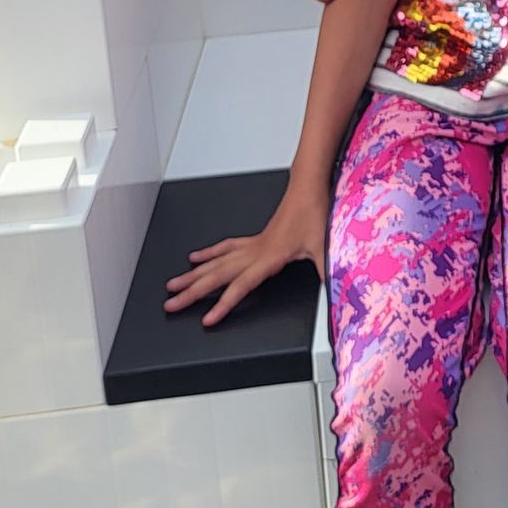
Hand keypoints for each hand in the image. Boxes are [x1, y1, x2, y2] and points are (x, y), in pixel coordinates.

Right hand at [163, 178, 327, 325]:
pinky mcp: (255, 239)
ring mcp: (252, 245)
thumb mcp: (325, 247)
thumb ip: (328, 272)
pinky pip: (225, 248)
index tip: (207, 320)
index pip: (241, 286)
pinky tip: (195, 258)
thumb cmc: (315, 214)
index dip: (223, 305)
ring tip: (173, 285)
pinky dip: (209, 253)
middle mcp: (255, 252)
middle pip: (216, 276)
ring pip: (215, 262)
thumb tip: (336, 289)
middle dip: (192, 292)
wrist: (309, 188)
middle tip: (170, 304)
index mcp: (269, 258)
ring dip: (193, 275)